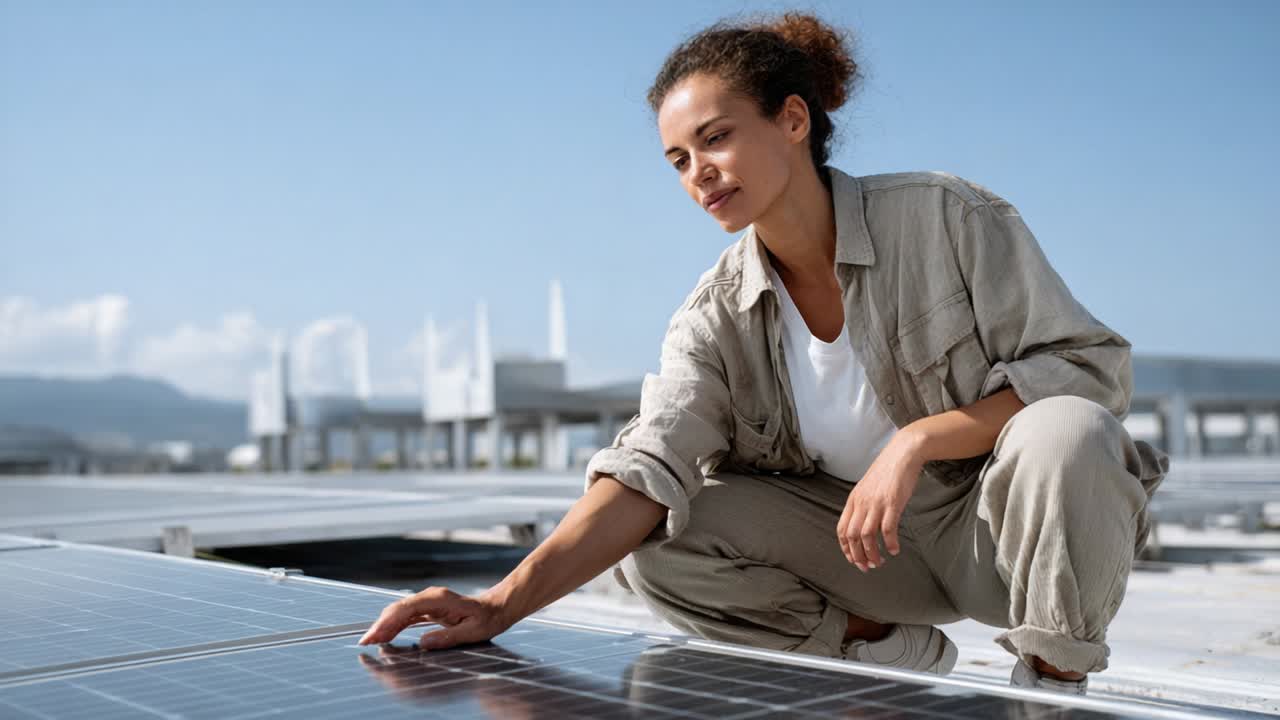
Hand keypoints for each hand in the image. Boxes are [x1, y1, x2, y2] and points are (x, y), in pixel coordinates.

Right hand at [358, 586, 511, 649]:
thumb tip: (424, 643)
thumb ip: (449, 637)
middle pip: (398, 610)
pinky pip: (406, 617)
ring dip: (383, 627)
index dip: (388, 622)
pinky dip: (393, 626)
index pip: (406, 609)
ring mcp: (428, 602)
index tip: (375, 635)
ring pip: (399, 613)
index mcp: (439, 600)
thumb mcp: (474, 631)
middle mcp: (430, 597)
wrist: (496, 607)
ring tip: (370, 642)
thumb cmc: (488, 618)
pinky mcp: (427, 609)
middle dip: (380, 626)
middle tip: (366, 642)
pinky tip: (384, 637)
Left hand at [836, 431, 925, 571]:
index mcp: (853, 500)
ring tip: (880, 562)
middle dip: (858, 556)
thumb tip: (863, 525)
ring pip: (867, 536)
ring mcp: (876, 503)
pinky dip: (890, 543)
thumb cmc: (887, 472)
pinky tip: (894, 550)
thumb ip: (863, 505)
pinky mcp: (892, 503)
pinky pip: (888, 529)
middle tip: (867, 567)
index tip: (853, 559)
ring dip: (872, 553)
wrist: (902, 454)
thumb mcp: (867, 488)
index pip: (842, 529)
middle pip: (853, 536)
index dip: (845, 548)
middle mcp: (861, 503)